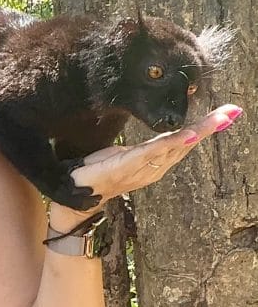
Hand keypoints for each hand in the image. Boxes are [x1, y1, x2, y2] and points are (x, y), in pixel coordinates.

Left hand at [59, 103, 242, 222]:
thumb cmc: (100, 172)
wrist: (76, 193)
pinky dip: (171, 143)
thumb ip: (145, 150)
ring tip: (217, 119)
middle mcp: (153, 169)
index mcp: (154, 164)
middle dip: (209, 128)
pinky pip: (152, 152)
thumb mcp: (126, 156)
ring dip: (197, 132)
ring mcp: (141, 170)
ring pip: (174, 147)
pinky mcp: (126, 167)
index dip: (205, 128)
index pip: (183, 142)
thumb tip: (162, 140)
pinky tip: (187, 136)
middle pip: (186, 145)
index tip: (228, 114)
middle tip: (231, 113)